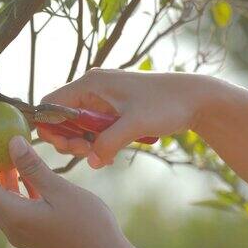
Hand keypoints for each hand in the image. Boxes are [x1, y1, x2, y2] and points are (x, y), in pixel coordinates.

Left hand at [0, 136, 211, 247]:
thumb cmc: (88, 225)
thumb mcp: (61, 190)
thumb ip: (33, 167)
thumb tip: (11, 142)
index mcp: (13, 216)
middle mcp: (11, 226)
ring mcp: (21, 232)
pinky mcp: (32, 234)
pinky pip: (13, 207)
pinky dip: (12, 188)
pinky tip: (22, 173)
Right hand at [39, 69, 216, 166]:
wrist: (196, 99)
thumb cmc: (166, 103)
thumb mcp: (135, 124)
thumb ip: (109, 142)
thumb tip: (91, 162)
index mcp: (90, 84)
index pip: (51, 105)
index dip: (51, 128)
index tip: (69, 147)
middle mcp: (91, 90)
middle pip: (61, 119)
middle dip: (69, 140)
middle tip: (88, 154)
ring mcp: (101, 101)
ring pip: (76, 127)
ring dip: (83, 145)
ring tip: (102, 156)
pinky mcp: (111, 112)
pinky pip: (92, 130)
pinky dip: (96, 144)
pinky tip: (110, 155)